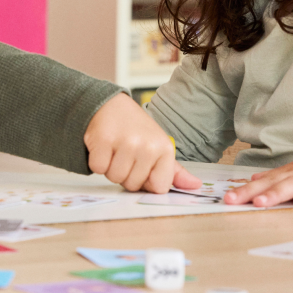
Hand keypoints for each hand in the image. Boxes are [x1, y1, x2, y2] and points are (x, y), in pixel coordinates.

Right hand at [84, 93, 200, 192]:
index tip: (142, 167)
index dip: (146, 182)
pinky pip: (98, 168)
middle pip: (133, 185)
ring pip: (114, 178)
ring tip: (114, 150)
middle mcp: (147, 146)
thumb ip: (174, 171)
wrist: (109, 104)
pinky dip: (97, 161)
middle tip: (124, 154)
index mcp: (164, 149)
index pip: (159, 188)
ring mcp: (126, 143)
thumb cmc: (134, 129)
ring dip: (110, 168)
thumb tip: (195, 186)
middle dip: (125, 174)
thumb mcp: (158, 146)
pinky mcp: (104, 140)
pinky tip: (103, 147)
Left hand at [225, 136, 292, 206]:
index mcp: (292, 173)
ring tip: (260, 202)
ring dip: (277, 193)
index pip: (264, 182)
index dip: (244, 190)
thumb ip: (280, 177)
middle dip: (251, 192)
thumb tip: (255, 178)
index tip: (226, 198)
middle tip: (232, 200)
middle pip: (273, 183)